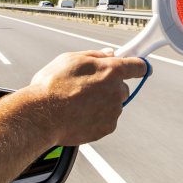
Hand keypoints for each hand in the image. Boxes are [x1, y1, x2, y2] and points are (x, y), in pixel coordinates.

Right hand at [30, 50, 148, 144]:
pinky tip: (79, 115)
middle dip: (110, 87)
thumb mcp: (70, 59)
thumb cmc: (52, 86)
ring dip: (102, 103)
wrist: (42, 116)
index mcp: (112, 70)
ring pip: (113, 105)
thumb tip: (109, 54)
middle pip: (122, 87)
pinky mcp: (107, 128)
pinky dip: (97, 118)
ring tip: (78, 103)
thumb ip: (95, 56)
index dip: (138, 65)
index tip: (140, 67)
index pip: (138, 66)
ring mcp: (113, 112)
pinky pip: (106, 120)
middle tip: (88, 88)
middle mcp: (117, 91)